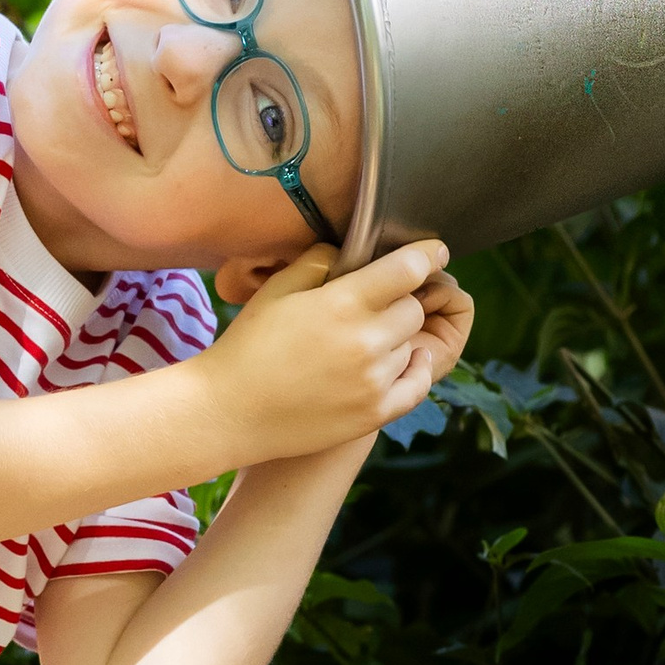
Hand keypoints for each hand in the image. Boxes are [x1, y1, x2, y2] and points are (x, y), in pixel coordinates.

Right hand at [204, 238, 472, 465]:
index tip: (436, 252)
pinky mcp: (374, 413)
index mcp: (342, 303)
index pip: (409, 269)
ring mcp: (373, 381)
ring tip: (360, 347)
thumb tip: (349, 251)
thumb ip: (318, 262)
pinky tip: (400, 363)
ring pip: (411, 345)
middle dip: (399, 302)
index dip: (427, 255)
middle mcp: (366, 341)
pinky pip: (418, 385)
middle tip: (372, 309)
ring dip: (396, 340)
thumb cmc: (247, 347)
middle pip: (413, 308)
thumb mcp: (276, 290)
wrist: (228, 412)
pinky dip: (414, 370)